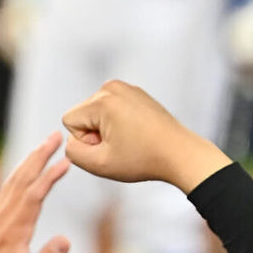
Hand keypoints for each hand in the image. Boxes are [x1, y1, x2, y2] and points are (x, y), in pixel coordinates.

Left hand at [0, 132, 68, 252]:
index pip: (34, 196)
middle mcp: (3, 219)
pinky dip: (20, 175)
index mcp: (13, 230)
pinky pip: (9, 190)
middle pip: (22, 179)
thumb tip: (66, 240)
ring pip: (13, 181)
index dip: (49, 178)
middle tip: (55, 136)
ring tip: (46, 146)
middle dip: (39, 156)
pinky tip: (28, 171)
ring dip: (30, 161)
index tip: (66, 162)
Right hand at [63, 80, 228, 191]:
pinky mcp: (136, 92)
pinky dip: (120, 123)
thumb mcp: (102, 165)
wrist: (182, 154)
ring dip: (108, 130)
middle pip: (83, 114)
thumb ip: (74, 154)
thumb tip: (71, 141)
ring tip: (132, 141)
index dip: (85, 141)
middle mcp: (112, 87)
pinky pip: (113, 110)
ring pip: (97, 112)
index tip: (111, 149)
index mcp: (102, 100)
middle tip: (125, 147)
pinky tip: (138, 134)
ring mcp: (126, 87)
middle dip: (96, 134)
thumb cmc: (144, 161)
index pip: (70, 120)